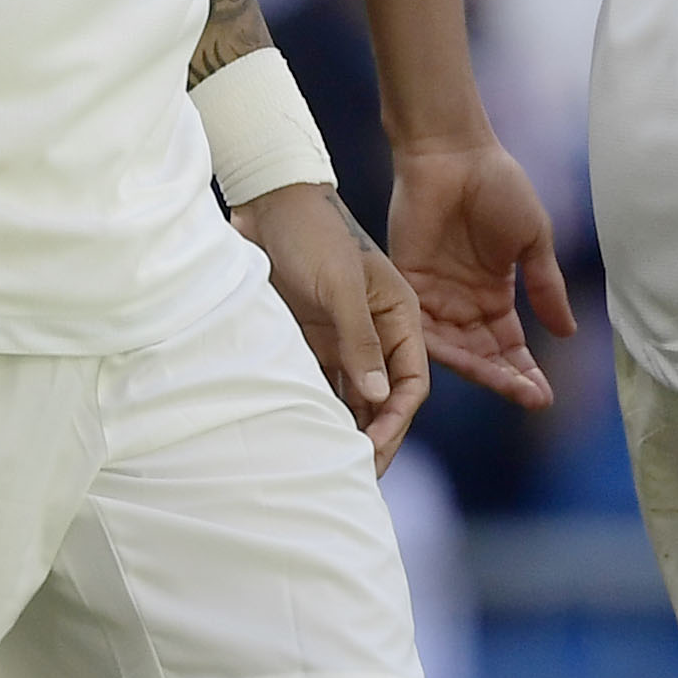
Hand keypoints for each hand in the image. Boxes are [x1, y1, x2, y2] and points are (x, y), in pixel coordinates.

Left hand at [243, 182, 429, 464]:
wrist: (266, 203)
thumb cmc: (312, 233)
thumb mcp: (340, 284)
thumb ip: (359, 339)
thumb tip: (378, 397)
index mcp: (401, 315)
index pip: (411, 380)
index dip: (397, 419)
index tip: (374, 448)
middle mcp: (377, 332)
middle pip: (385, 398)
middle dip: (376, 436)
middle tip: (355, 474)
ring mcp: (343, 338)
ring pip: (353, 397)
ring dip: (347, 429)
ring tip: (329, 466)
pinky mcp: (310, 340)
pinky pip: (320, 386)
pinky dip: (319, 411)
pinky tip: (306, 436)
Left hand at [387, 136, 573, 408]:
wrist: (453, 152)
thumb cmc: (497, 185)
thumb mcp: (532, 240)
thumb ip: (546, 287)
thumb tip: (569, 333)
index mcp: (493, 294)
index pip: (508, 346)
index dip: (525, 372)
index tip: (545, 395)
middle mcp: (462, 303)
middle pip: (483, 355)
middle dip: (506, 378)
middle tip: (530, 398)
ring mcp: (434, 296)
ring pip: (455, 349)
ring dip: (480, 369)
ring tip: (506, 386)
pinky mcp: (407, 284)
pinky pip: (421, 326)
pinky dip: (440, 348)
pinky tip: (464, 364)